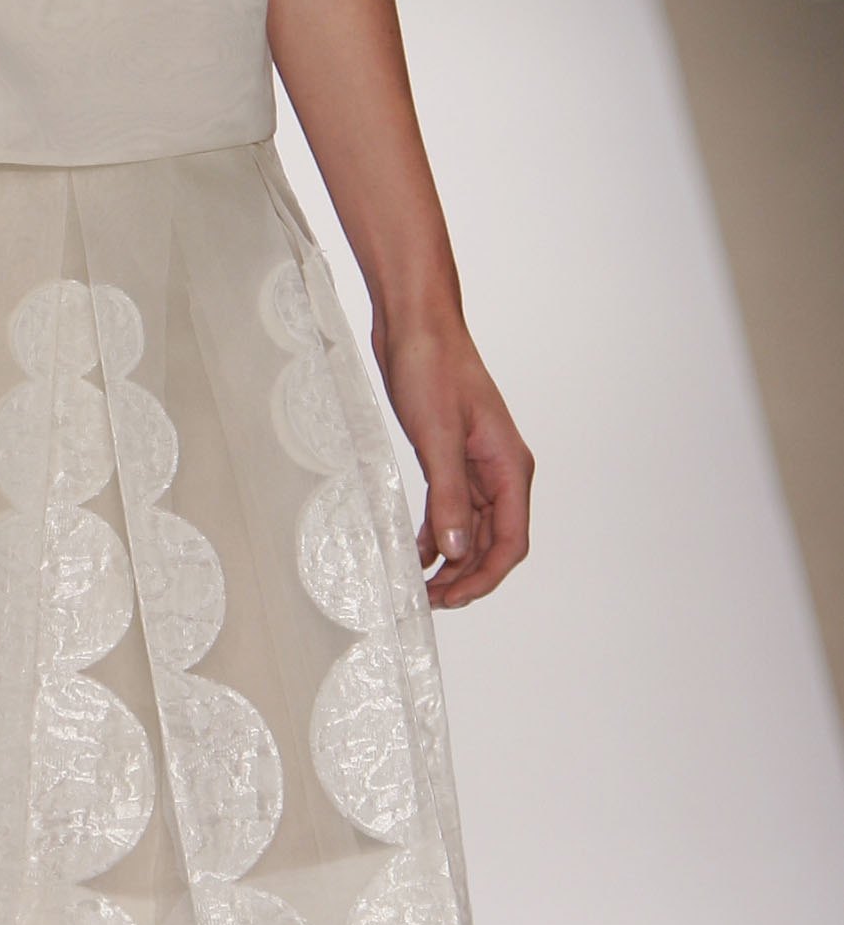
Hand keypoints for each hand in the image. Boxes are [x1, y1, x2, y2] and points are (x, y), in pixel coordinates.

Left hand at [376, 317, 532, 608]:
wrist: (414, 325)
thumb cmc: (432, 368)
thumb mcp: (437, 435)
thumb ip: (448, 495)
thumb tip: (455, 551)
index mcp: (509, 467)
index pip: (511, 541)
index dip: (485, 576)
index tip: (452, 598)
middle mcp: (499, 470)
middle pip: (492, 542)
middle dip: (465, 575)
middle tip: (429, 600)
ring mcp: (475, 464)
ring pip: (471, 528)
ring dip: (450, 559)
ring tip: (420, 585)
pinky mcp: (450, 456)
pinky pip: (450, 507)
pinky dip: (436, 532)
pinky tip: (415, 551)